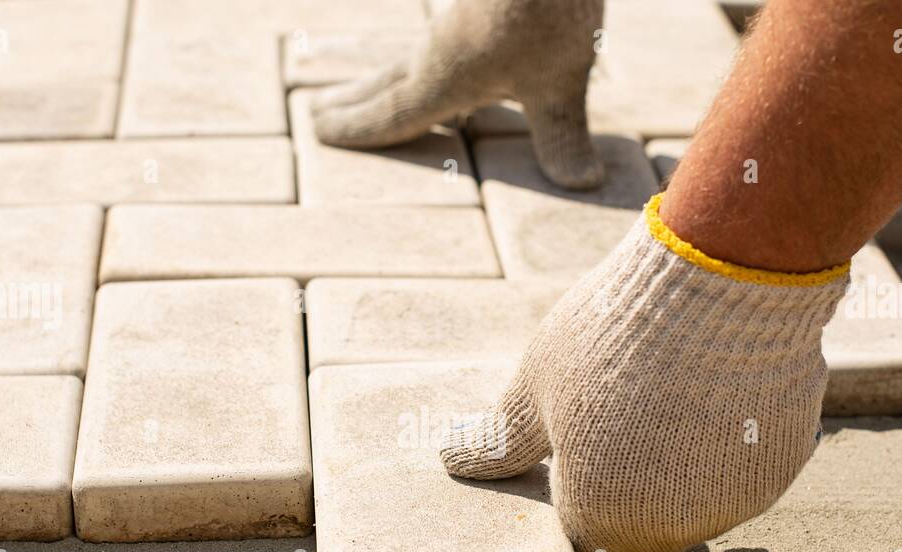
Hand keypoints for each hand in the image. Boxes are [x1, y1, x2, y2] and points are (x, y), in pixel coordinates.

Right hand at [311, 0, 605, 189]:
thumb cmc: (550, 10)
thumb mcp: (560, 82)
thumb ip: (562, 132)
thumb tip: (584, 184)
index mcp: (446, 78)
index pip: (392, 113)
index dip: (357, 129)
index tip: (319, 131)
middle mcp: (440, 43)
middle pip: (389, 78)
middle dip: (357, 99)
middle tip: (317, 111)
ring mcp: (456, 12)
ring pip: (412, 49)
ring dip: (386, 70)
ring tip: (370, 80)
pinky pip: (442, 23)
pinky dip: (429, 44)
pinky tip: (439, 39)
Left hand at [439, 196, 849, 551]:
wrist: (723, 284)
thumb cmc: (613, 335)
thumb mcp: (537, 385)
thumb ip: (500, 440)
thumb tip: (451, 459)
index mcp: (598, 514)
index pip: (582, 550)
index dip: (578, 512)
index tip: (580, 474)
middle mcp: (665, 528)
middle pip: (641, 545)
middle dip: (628, 509)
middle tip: (623, 444)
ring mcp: (728, 504)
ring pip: (695, 515)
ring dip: (679, 484)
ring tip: (669, 408)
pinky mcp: (776, 473)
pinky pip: (741, 480)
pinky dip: (725, 456)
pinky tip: (714, 399)